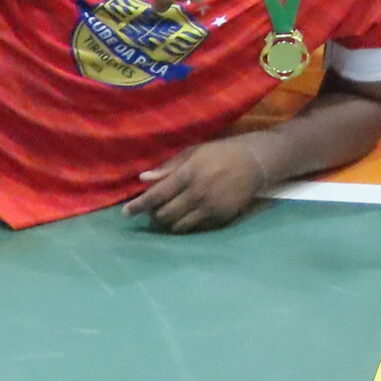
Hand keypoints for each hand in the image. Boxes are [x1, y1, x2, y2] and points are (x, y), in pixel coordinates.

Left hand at [124, 138, 267, 233]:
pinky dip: (185, 225)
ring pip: (177, 226)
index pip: (156, 195)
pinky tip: (186, 216)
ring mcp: (209, 207)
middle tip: (152, 210)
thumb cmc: (220, 153)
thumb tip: (143, 179)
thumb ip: (168, 168)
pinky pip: (194, 228)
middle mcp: (197, 192)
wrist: (255, 162)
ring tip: (167, 215)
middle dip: (153, 215)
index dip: (138, 205)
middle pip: (164, 214)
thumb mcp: (194, 152)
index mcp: (189, 173)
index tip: (126, 213)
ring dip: (167, 223)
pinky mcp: (220, 218)